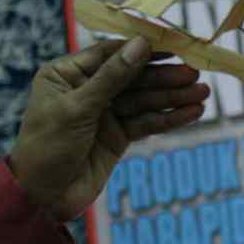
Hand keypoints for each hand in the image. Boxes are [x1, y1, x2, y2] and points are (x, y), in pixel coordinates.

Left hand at [8, 37, 210, 220]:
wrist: (41, 199)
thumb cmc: (47, 147)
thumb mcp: (77, 108)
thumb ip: (112, 77)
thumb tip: (141, 44)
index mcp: (67, 74)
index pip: (111, 53)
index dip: (142, 48)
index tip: (174, 43)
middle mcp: (86, 89)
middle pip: (132, 77)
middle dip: (164, 76)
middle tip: (195, 74)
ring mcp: (103, 114)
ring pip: (143, 100)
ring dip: (173, 97)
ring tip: (202, 93)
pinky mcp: (117, 137)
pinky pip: (146, 123)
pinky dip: (168, 119)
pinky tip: (191, 113)